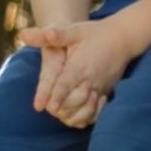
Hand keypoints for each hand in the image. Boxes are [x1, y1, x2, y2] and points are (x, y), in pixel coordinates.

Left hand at [19, 18, 136, 127]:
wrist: (124, 37)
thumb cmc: (95, 33)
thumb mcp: (75, 30)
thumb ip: (54, 35)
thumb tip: (26, 33)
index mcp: (80, 65)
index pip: (66, 84)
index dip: (57, 96)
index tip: (47, 107)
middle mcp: (91, 79)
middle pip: (76, 100)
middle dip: (62, 108)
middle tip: (50, 111)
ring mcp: (101, 87)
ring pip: (88, 109)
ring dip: (74, 115)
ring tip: (61, 117)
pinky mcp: (106, 92)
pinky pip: (98, 111)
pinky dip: (88, 117)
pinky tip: (77, 119)